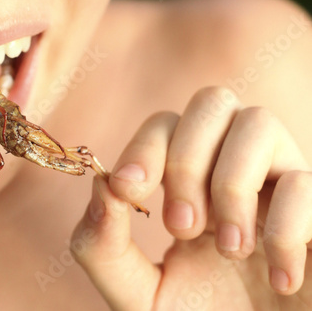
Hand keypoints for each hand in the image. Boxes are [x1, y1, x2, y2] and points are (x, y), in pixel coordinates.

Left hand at [71, 87, 311, 309]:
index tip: (128, 191)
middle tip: (181, 227)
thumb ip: (103, 246)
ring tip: (230, 250)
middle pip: (211, 101)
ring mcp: (279, 183)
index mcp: (190, 181)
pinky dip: (282, 229)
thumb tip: (101, 184)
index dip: (144, 147)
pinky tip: (278, 279)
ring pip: (258, 120)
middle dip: (186, 159)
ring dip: (231, 184)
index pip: (165, 123)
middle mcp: (234, 168)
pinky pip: (305, 182)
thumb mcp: (137, 292)